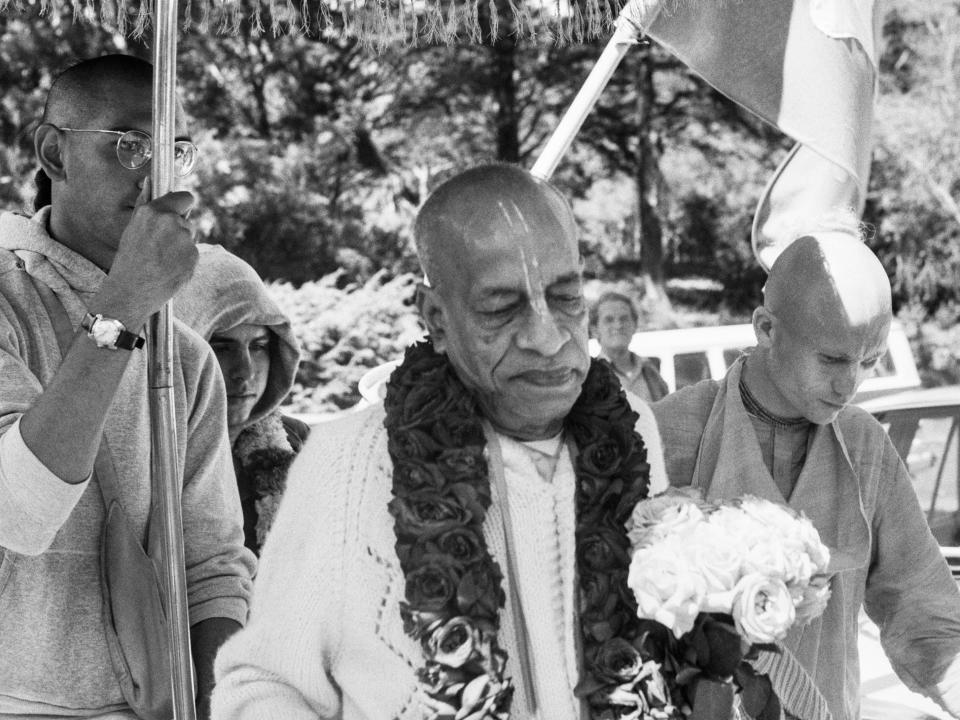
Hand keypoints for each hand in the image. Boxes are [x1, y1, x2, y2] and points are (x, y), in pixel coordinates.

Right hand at [94, 177, 198, 327]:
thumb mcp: (132, 228)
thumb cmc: (129, 259)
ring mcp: (184, 239)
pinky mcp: (193, 255)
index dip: (183, 206)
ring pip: (190, 238)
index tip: (179, 213)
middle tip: (160, 248)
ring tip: (162, 260)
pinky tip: (170, 269)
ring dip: (182, 247)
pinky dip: (186, 261)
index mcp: (154, 211)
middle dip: (179, 231)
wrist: (131, 291)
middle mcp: (170, 221)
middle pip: (187, 221)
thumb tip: (151, 180)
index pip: (186, 198)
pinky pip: (194, 253)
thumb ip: (145, 203)